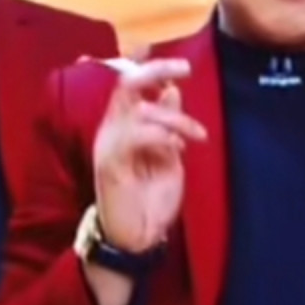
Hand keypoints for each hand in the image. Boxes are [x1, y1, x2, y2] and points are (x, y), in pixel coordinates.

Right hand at [92, 58, 206, 252]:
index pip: (131, 83)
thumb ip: (167, 124)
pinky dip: (161, 135)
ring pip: (139, 109)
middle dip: (156, 70)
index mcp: (123, 124)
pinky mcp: (110, 162)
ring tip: (196, 135)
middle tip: (185, 69)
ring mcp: (108, 144)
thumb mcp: (168, 154)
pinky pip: (135, 134)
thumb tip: (172, 89)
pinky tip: (176, 147)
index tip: (184, 67)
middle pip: (126, 84)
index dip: (154, 68)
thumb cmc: (151, 199)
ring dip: (174, 118)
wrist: (137, 237)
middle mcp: (112, 128)